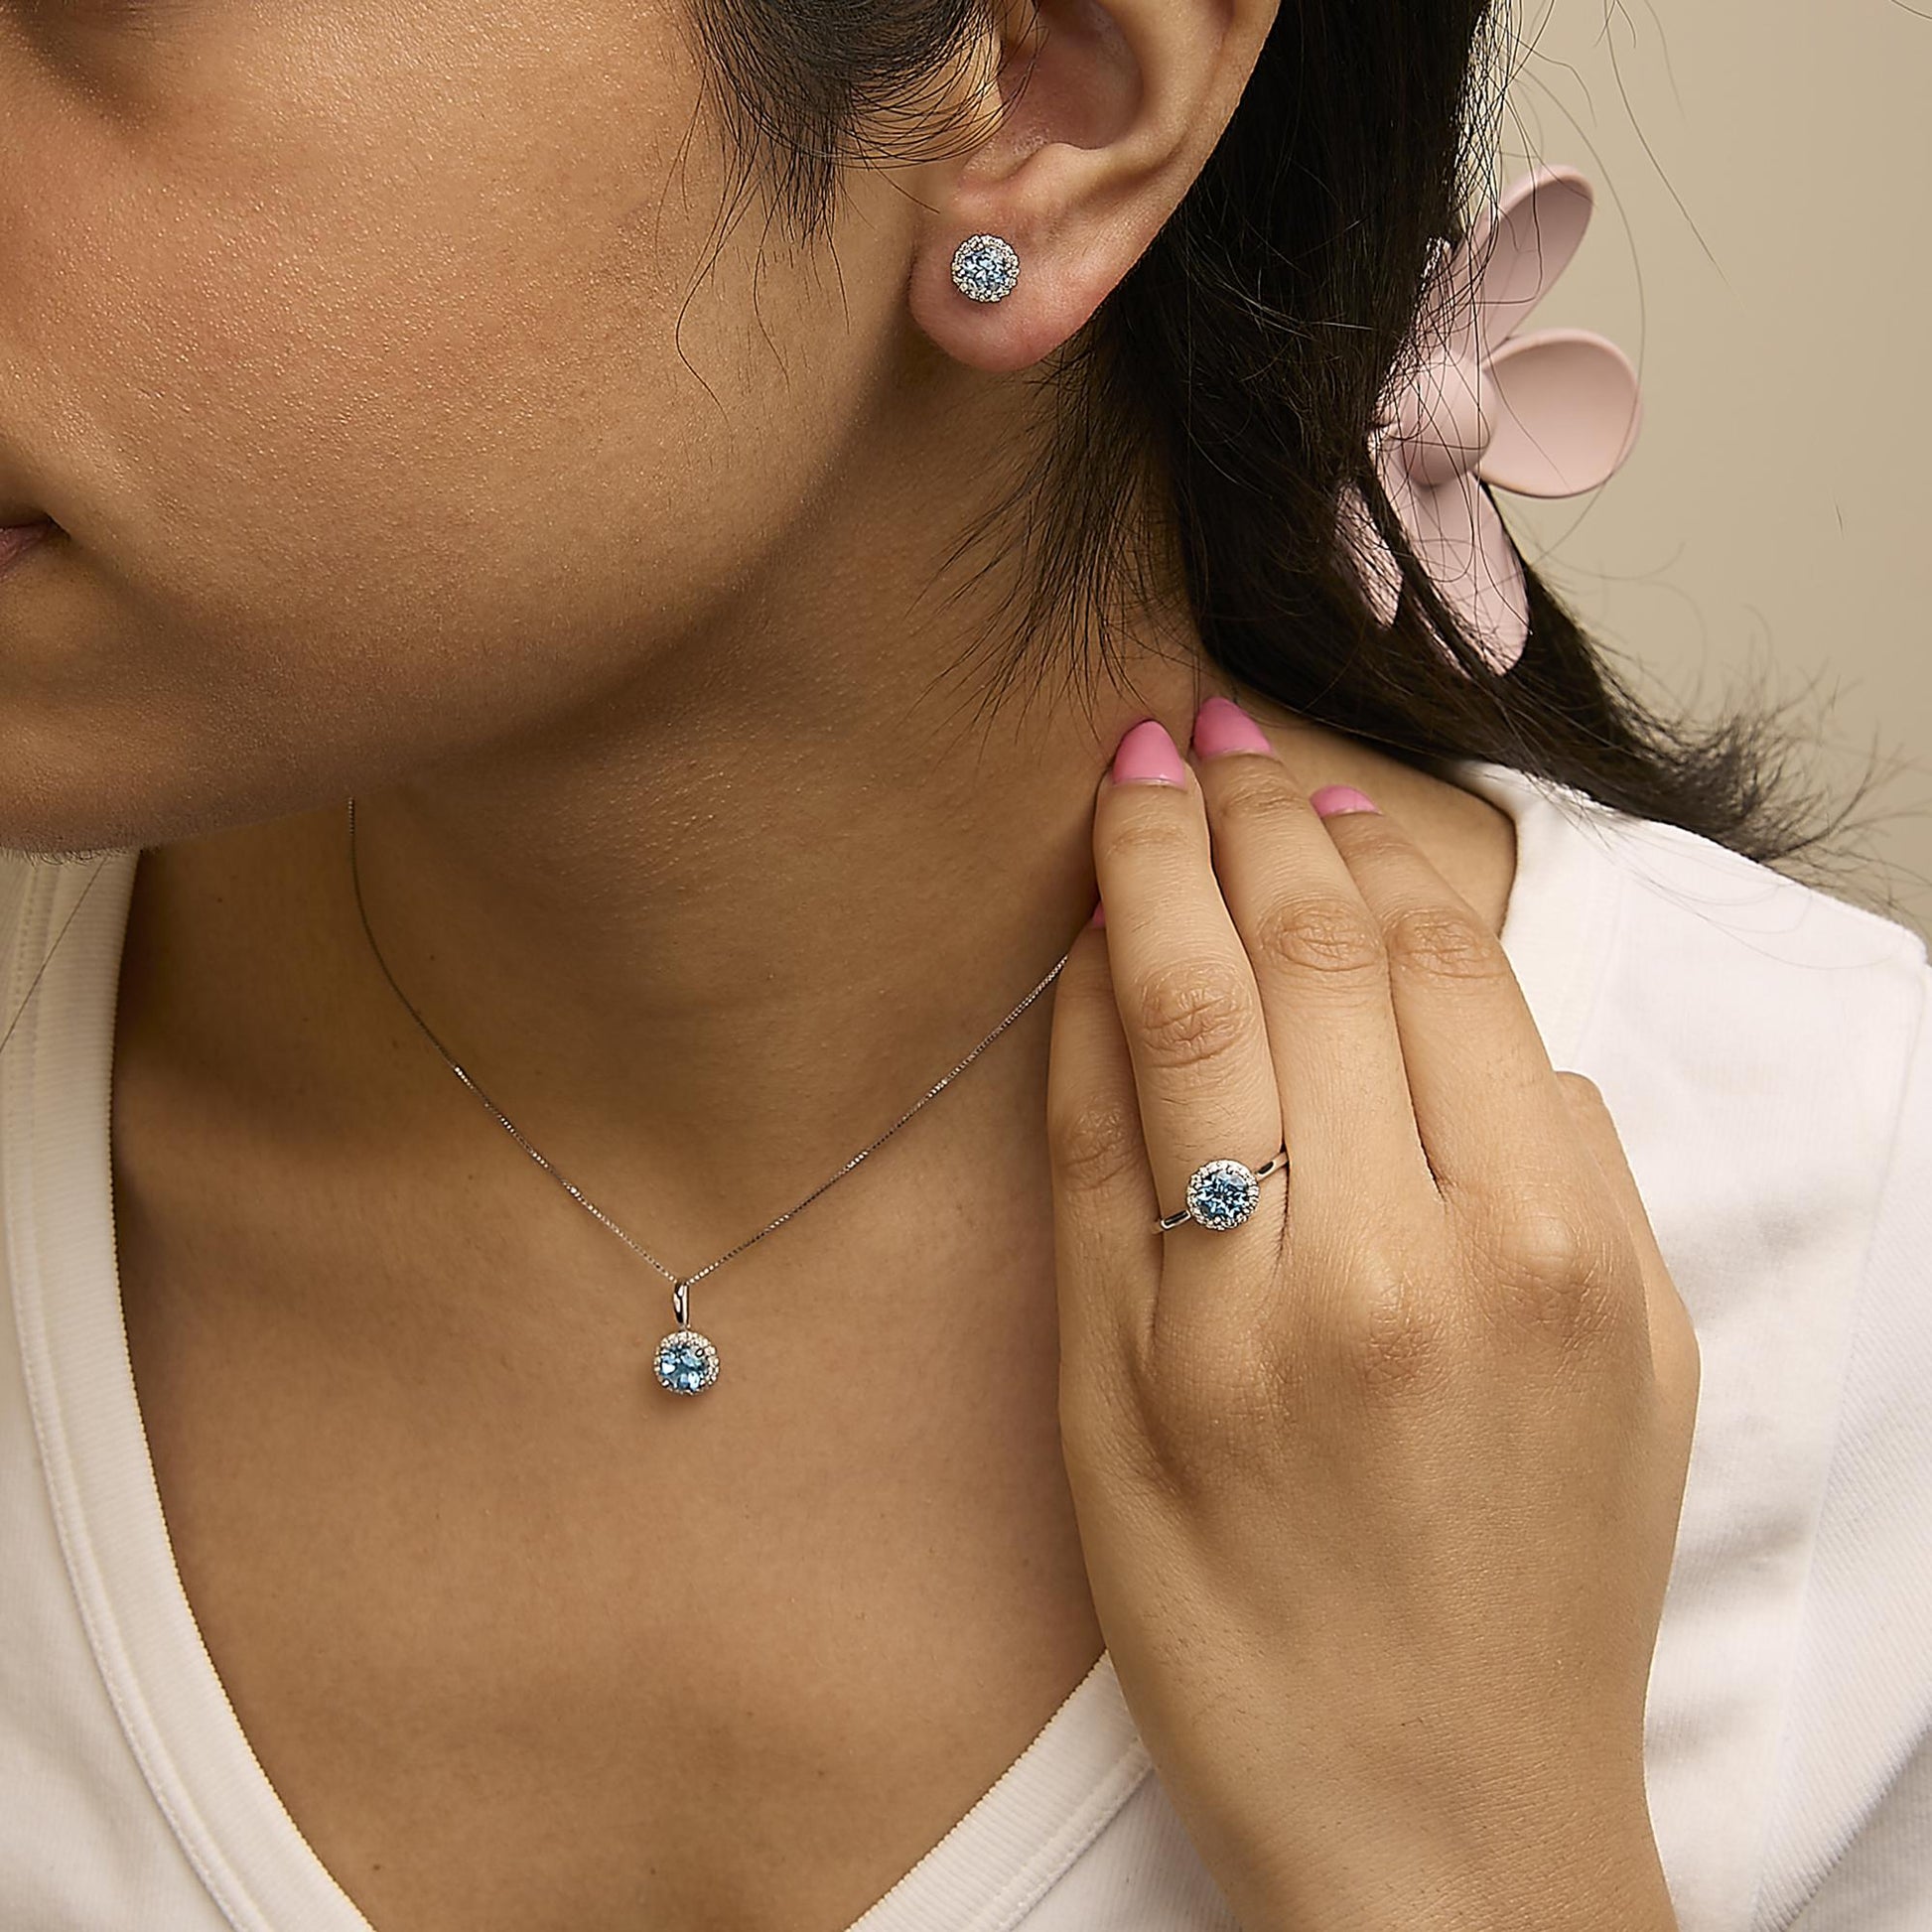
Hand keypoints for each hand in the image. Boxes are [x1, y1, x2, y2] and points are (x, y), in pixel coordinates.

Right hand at [1044, 701, 1699, 1931]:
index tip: (1129, 761)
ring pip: (1466, 978)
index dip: (1155, 850)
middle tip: (1212, 744)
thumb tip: (1101, 962)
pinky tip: (1409, 967)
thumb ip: (1094, 1169)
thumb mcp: (1099, 1419)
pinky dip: (1470, 993)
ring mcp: (1572, 1266)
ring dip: (1376, 869)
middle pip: (1337, 950)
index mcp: (1267, 1299)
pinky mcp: (1650, 1295)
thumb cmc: (1230, 1634)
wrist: (1449, 1816)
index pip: (1200, 991)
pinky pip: (1553, 1081)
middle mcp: (1441, 1253)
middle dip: (1262, 817)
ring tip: (1309, 810)